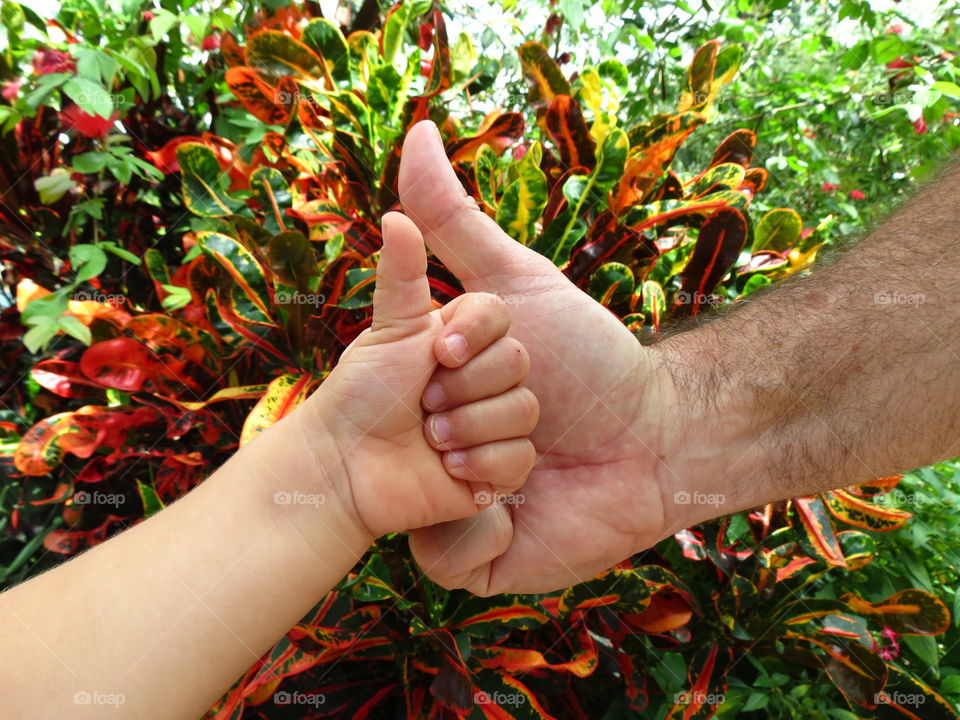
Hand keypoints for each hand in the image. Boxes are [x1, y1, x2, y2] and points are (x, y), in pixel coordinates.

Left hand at [296, 212, 538, 540]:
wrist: (348, 467)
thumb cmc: (363, 394)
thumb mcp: (390, 329)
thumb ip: (403, 273)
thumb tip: (396, 215)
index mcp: (462, 341)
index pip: (501, 319)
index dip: (473, 336)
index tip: (438, 353)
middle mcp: (483, 380)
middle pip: (519, 363)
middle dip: (465, 386)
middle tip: (425, 402)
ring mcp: (493, 425)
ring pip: (523, 411)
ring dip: (468, 425)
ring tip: (430, 437)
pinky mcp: (498, 471)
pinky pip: (518, 457)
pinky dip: (480, 463)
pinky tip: (448, 468)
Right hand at [398, 121, 687, 593]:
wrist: (656, 437)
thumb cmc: (592, 358)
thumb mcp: (516, 280)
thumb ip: (455, 220)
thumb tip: (415, 130)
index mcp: (429, 390)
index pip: (405, 377)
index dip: (458, 364)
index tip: (499, 355)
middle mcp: (431, 447)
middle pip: (420, 435)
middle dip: (485, 414)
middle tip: (537, 416)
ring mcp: (449, 507)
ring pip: (433, 494)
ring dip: (495, 463)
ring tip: (537, 464)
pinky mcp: (475, 561)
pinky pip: (447, 553)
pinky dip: (485, 525)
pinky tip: (524, 506)